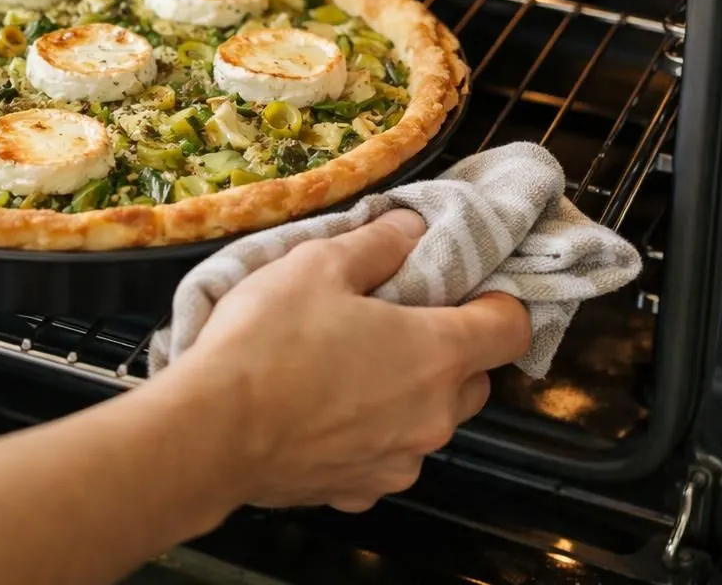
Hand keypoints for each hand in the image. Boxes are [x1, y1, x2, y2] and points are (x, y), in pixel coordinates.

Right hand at [170, 209, 530, 511]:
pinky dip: (365, 439)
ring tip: (344, 372)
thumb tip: (414, 229)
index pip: (511, 327)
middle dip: (446, 350)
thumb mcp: (317, 265)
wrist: (210, 433)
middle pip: (473, 379)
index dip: (495, 301)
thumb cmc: (267, 340)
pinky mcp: (359, 493)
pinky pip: (382, 459)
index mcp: (437, 354)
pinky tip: (320, 418)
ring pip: (427, 422)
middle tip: (391, 323)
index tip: (462, 288)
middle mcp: (434, 417)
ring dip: (405, 397)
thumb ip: (378, 243)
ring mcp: (399, 462)